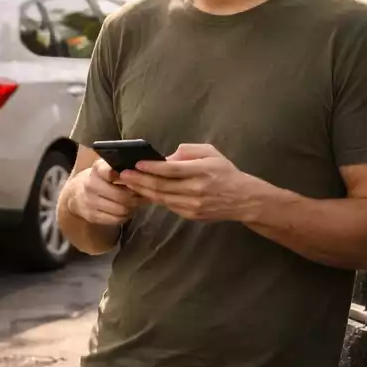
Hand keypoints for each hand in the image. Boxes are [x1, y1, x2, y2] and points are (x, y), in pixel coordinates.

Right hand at [68, 159, 144, 226]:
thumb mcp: (108, 168)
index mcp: (98, 169)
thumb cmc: (100, 179)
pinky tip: (126, 211)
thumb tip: (145, 176)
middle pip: (121, 196)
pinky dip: (125, 216)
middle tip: (142, 196)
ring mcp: (90, 201)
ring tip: (135, 204)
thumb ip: (124, 169)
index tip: (134, 179)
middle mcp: (91, 184)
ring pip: (120, 209)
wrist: (76, 194)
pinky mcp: (91, 216)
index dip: (125, 177)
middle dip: (135, 197)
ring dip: (132, 208)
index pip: (110, 172)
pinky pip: (116, 219)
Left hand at [120, 143, 268, 222]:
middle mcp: (196, 190)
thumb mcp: (210, 152)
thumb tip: (165, 157)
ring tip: (128, 183)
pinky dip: (154, 198)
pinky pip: (168, 205)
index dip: (152, 167)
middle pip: (162, 186)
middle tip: (123, 174)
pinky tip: (143, 192)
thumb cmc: (225, 172)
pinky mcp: (191, 214)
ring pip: (162, 198)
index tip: (136, 163)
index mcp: (201, 171)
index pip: (171, 170)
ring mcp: (193, 205)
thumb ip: (187, 151)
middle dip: (140, 180)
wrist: (243, 199)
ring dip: (142, 191)